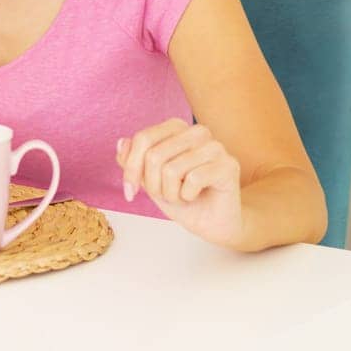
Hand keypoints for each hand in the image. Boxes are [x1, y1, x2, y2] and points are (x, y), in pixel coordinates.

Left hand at [118, 119, 243, 248]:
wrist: (210, 222)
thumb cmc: (181, 197)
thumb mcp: (147, 179)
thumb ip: (132, 161)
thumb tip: (121, 143)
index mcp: (176, 128)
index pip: (142, 139)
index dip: (131, 169)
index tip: (130, 192)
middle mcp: (197, 132)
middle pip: (155, 155)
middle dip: (152, 185)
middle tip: (166, 195)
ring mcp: (215, 147)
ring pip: (172, 170)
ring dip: (170, 193)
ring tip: (182, 196)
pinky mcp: (229, 165)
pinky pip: (193, 179)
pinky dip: (187, 196)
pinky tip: (195, 196)